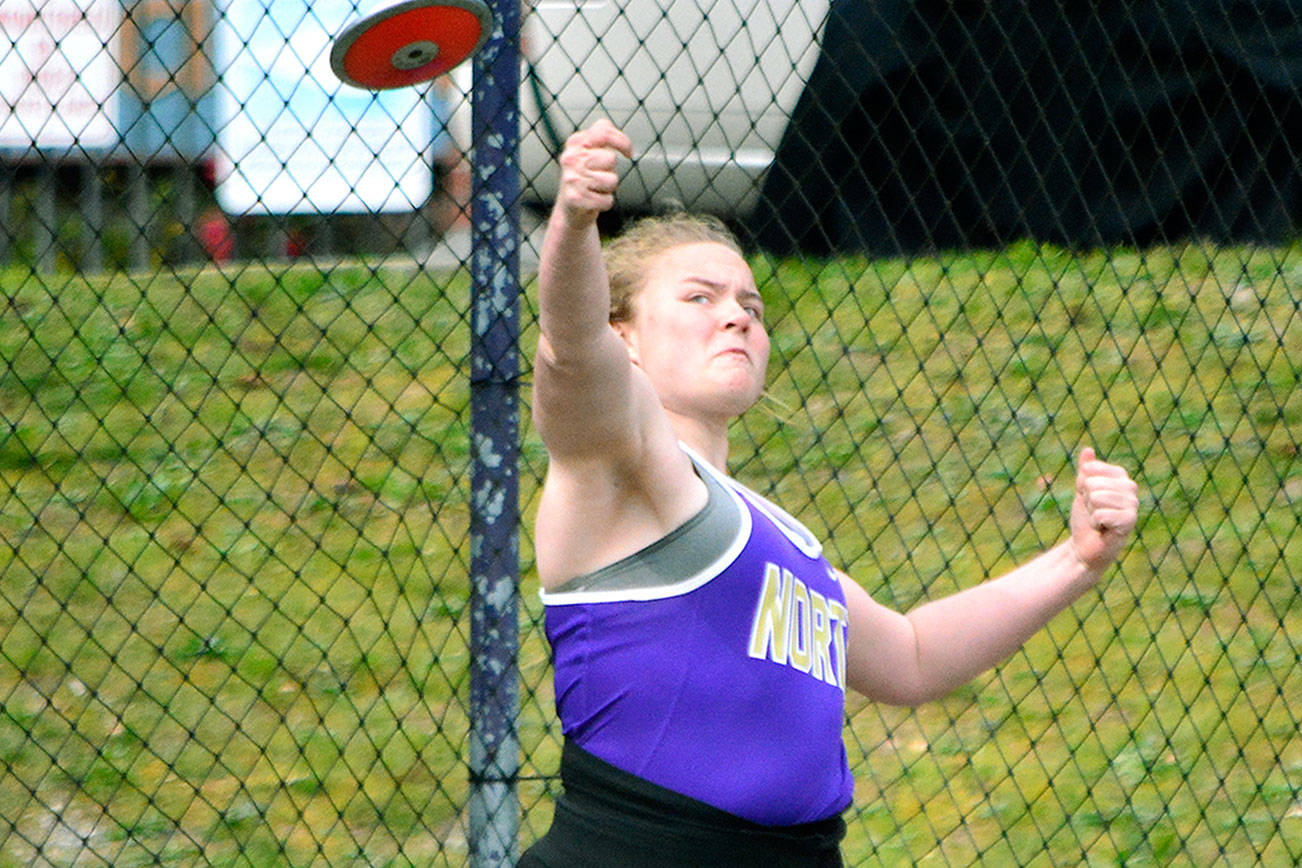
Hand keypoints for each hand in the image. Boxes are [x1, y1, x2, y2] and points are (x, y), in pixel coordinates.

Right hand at [555, 119, 632, 223]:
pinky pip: (607, 200)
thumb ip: (604, 137)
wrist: (569, 210)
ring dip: (609, 188)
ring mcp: (571, 178)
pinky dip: (605, 203)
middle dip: (612, 170)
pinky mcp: (574, 198)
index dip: (622, 142)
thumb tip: (624, 144)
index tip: (629, 153)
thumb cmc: (587, 177)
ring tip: (595, 189)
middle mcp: (570, 158)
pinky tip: (593, 201)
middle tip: (599, 177)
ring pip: (611, 180)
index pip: (604, 132)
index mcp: (576, 142)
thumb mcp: (591, 151)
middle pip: (611, 158)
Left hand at [1069, 447, 1138, 573]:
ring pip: (1097, 497)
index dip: (1082, 485)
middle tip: (1094, 511)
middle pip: (1092, 483)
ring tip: (1099, 519)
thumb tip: (1088, 450)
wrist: (1084, 546)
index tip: (1088, 497)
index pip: (1091, 469)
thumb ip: (1085, 471)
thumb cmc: (1085, 517)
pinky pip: (1101, 514)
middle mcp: (1130, 487)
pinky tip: (1102, 528)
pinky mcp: (1130, 521)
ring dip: (1092, 511)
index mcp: (1120, 476)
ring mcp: (1132, 504)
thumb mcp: (1081, 490)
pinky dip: (1095, 523)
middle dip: (1087, 500)